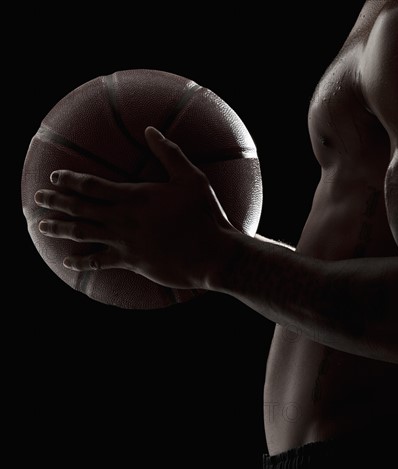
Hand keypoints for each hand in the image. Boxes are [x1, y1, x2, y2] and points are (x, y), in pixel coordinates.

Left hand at [33, 126, 237, 288]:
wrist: (212, 253)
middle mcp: (123, 219)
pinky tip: (68, 262)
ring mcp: (124, 242)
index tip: (55, 177)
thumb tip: (150, 130)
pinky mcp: (131, 262)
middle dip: (55, 202)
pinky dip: (81, 262)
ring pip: (82, 233)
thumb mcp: (190, 177)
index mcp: (134, 196)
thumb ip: (169, 152)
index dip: (70, 180)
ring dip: (60, 228)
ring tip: (43, 225)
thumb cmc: (204, 214)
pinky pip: (98, 262)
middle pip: (79, 208)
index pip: (92, 185)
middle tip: (37, 199)